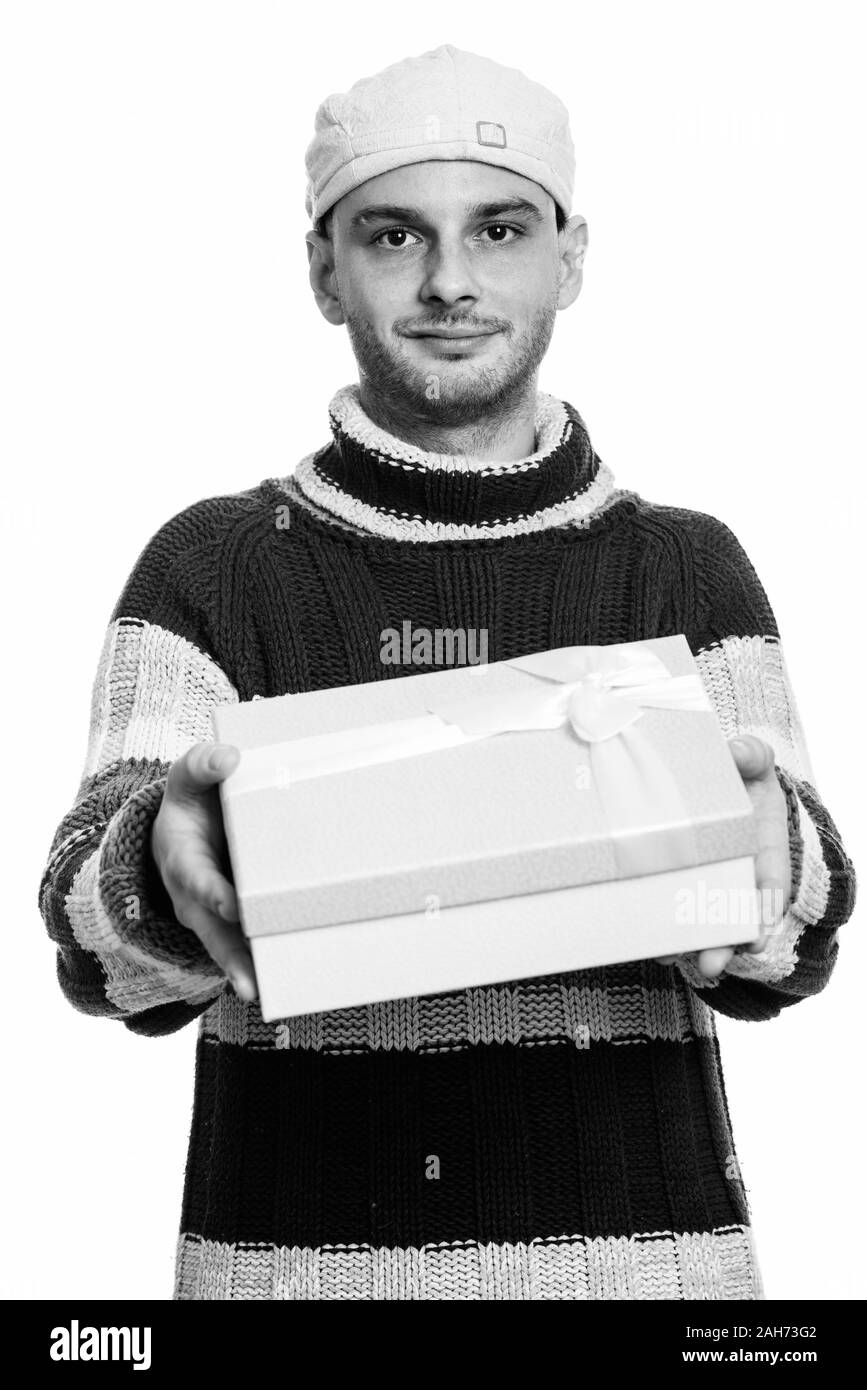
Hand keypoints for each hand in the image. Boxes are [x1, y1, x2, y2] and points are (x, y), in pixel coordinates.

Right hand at [149, 741, 256, 1001]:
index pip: (196, 881)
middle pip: (214, 933)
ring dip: (252, 971)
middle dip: (232, 957)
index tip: (231, 905)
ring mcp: (218, 916)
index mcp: (183, 861)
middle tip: (250, 982)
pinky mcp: (239, 922)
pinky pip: (252, 945)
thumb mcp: (187, 779)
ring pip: (232, 949)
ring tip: (275, 997)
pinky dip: (270, 961)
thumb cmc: (192, 802)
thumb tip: (227, 757)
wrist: (188, 825)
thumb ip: (201, 765)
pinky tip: (299, 976)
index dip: (213, 895)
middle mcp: (198, 898)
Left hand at [656, 734, 792, 978]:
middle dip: (723, 944)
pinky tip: (642, 943)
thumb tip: (739, 753)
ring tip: (666, 957)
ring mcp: (704, 881)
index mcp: (762, 848)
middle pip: (733, 916)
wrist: (707, 779)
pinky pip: (667, 906)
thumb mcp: (751, 761)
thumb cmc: (737, 775)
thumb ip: (751, 755)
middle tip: (710, 964)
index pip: (769, 885)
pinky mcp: (672, 880)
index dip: (764, 912)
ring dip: (685, 944)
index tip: (758, 935)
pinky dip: (657, 927)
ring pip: (699, 920)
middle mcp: (735, 873)